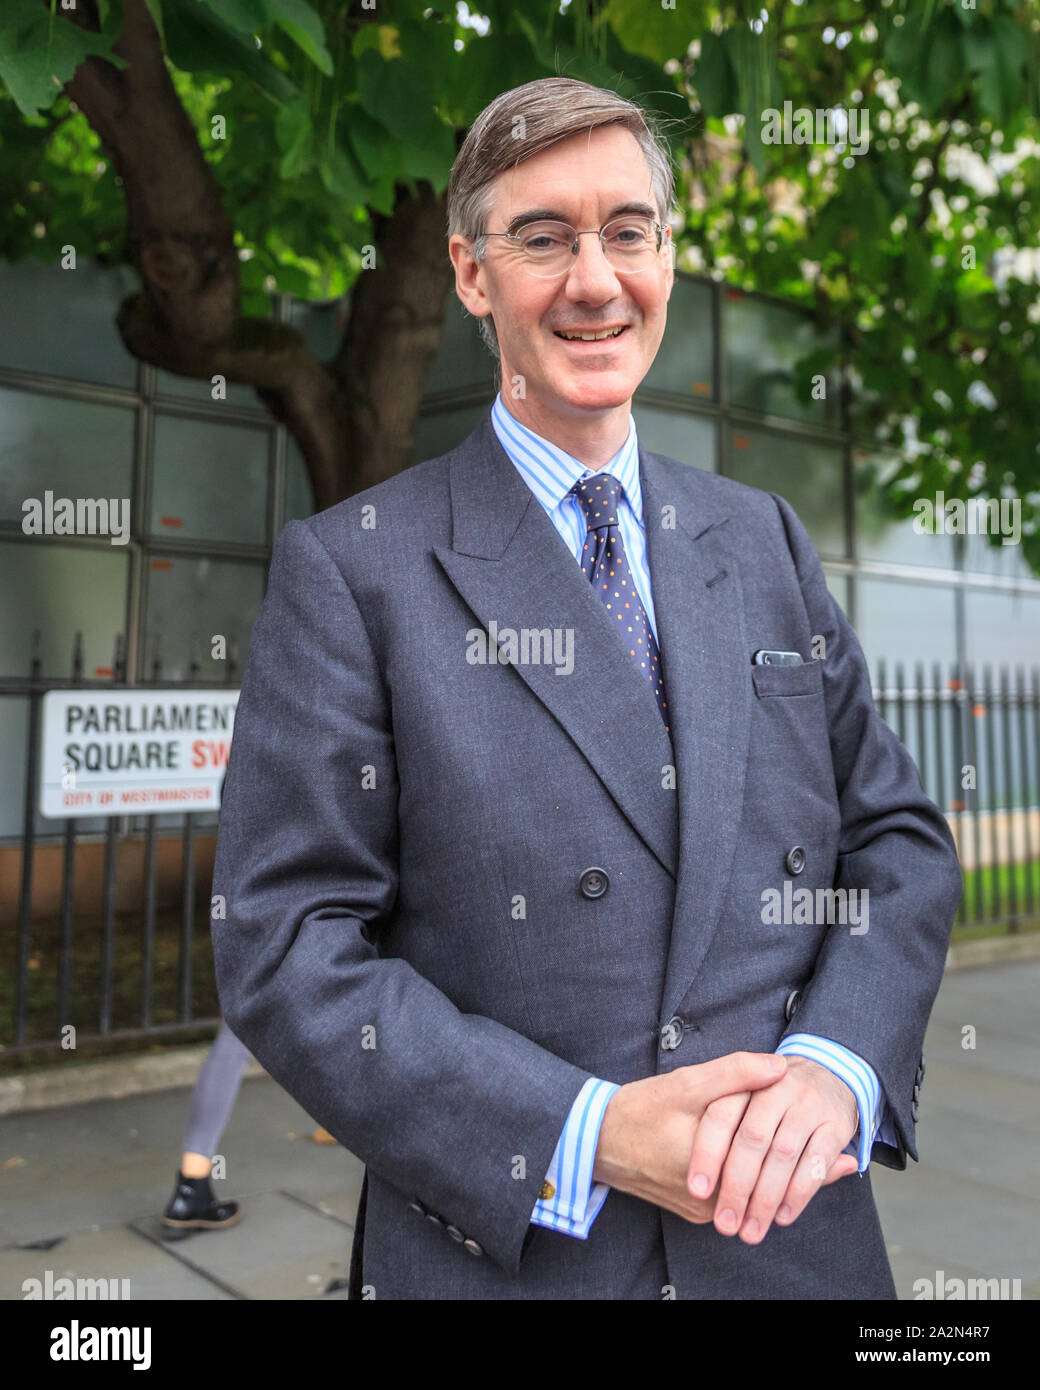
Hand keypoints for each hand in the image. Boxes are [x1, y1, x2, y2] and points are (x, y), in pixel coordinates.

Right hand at [593, 1052, 788, 1223]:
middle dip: (782, 1152)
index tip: (811, 1125)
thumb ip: (734, 1073)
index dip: (789, 1133)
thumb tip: (780, 1067)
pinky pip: (732, 1193)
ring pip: (749, 1188)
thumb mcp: (685, 1085)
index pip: (770, 1154)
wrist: (598, 1141)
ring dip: (764, 1165)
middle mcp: (711, 1201)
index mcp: (713, 1169)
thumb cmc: (639, 1111)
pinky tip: (748, 1152)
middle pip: (762, 1176)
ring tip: (781, 1141)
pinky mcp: (696, 1211)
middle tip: (806, 1137)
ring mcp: (704, 1211)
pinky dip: (743, 1174)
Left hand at [686, 1055, 859, 1244]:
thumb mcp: (745, 1097)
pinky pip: (815, 1161)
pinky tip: (782, 1216)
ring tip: (751, 1230)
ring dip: (766, 1198)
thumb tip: (697, 1172)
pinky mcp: (836, 1124)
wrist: (830, 1070)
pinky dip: (799, 1192)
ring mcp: (808, 1105)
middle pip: (752, 1138)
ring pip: (782, 1154)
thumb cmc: (775, 1095)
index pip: (720, 1116)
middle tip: (725, 1224)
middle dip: (737, 1186)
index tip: (696, 1191)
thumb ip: (724, 1126)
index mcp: (746, 1081)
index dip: (707, 1154)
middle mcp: (777, 1089)